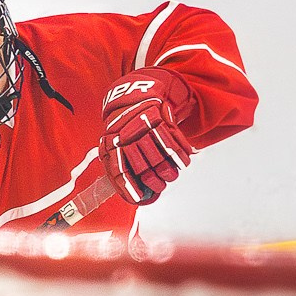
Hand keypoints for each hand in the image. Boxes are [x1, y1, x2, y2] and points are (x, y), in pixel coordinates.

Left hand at [101, 68, 199, 205]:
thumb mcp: (111, 142)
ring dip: (168, 170)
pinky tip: (184, 161)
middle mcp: (126, 135)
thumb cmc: (123, 128)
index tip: (139, 198)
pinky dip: (180, 154)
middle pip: (142, 166)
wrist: (133, 97)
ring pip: (159, 156)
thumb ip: (117, 165)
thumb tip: (129, 193)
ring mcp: (143, 127)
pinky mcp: (159, 118)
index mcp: (112, 144)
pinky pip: (172, 141)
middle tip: (160, 186)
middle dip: (153, 180)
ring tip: (171, 176)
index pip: (120, 170)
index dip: (130, 187)